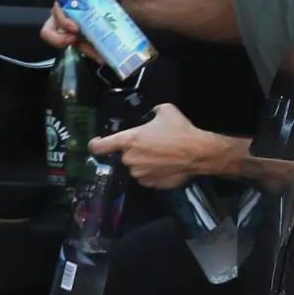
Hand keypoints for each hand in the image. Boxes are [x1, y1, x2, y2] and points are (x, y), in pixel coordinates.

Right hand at [39, 0, 122, 61]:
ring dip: (82, 50)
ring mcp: (74, 29)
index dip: (62, 21)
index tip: (75, 29)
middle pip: (50, 31)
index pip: (57, 10)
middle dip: (59, 40)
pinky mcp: (84, 39)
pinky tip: (104, 56)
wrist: (123, 0)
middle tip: (76, 42)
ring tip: (99, 55)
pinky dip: (92, 54)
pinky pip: (83, 50)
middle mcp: (66, 15)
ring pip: (68, 44)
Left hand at [88, 103, 207, 188]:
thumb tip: (152, 117)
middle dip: (134, 150)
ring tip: (161, 155)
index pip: (101, 146)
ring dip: (143, 162)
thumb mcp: (165, 110)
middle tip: (151, 144)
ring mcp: (140, 174)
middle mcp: (130, 159)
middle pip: (124, 155)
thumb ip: (152, 113)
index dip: (95, 145)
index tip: (96, 143)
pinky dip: (153, 172)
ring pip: (136, 167)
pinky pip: (146, 177)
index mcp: (129, 141)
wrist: (198, 153)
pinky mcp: (151, 184)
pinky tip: (166, 165)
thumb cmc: (179, 130)